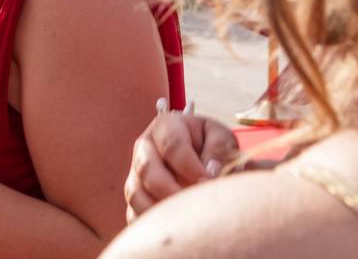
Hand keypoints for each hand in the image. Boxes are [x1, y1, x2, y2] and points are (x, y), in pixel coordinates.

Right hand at [124, 111, 238, 221]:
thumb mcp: (222, 139)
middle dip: (172, 191)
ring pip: (136, 194)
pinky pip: (134, 216)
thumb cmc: (213, 148)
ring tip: (188, 220)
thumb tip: (211, 171)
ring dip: (161, 210)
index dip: (190, 166)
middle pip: (146, 169)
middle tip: (196, 207)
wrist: (204, 160)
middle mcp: (144, 148)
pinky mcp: (135, 200)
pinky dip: (153, 226)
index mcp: (166, 126)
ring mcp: (136, 174)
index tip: (209, 183)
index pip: (171, 145)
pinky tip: (176, 230)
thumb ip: (220, 149)